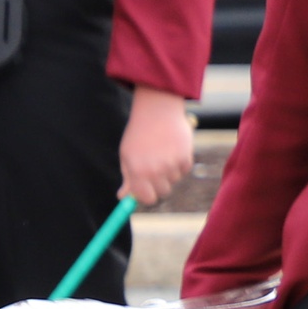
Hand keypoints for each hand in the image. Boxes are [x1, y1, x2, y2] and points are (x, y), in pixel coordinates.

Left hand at [120, 87, 196, 205]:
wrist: (157, 110)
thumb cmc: (139, 133)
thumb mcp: (128, 154)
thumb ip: (128, 177)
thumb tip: (122, 197)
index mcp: (137, 172)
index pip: (147, 198)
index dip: (148, 196)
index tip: (147, 191)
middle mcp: (155, 171)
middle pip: (163, 192)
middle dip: (160, 184)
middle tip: (156, 170)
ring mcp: (171, 165)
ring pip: (174, 179)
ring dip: (170, 170)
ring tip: (163, 151)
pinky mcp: (185, 157)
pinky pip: (184, 169)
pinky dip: (180, 162)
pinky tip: (173, 147)